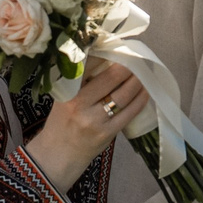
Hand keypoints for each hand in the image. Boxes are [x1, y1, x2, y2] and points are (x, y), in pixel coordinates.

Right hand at [23, 62, 150, 188]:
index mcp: (68, 91)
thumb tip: (106, 59)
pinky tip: (145, 92)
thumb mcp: (63, 97)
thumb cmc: (60, 122)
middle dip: (128, 65)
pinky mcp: (107, 134)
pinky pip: (129, 114)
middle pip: (111, 78)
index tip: (118, 47)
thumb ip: (79, 81)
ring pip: (123, 95)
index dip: (107, 54)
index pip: (90, 65)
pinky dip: (140, 100)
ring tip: (144, 73)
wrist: (57, 155)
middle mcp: (80, 104)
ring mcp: (95, 120)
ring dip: (138, 81)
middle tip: (137, 58)